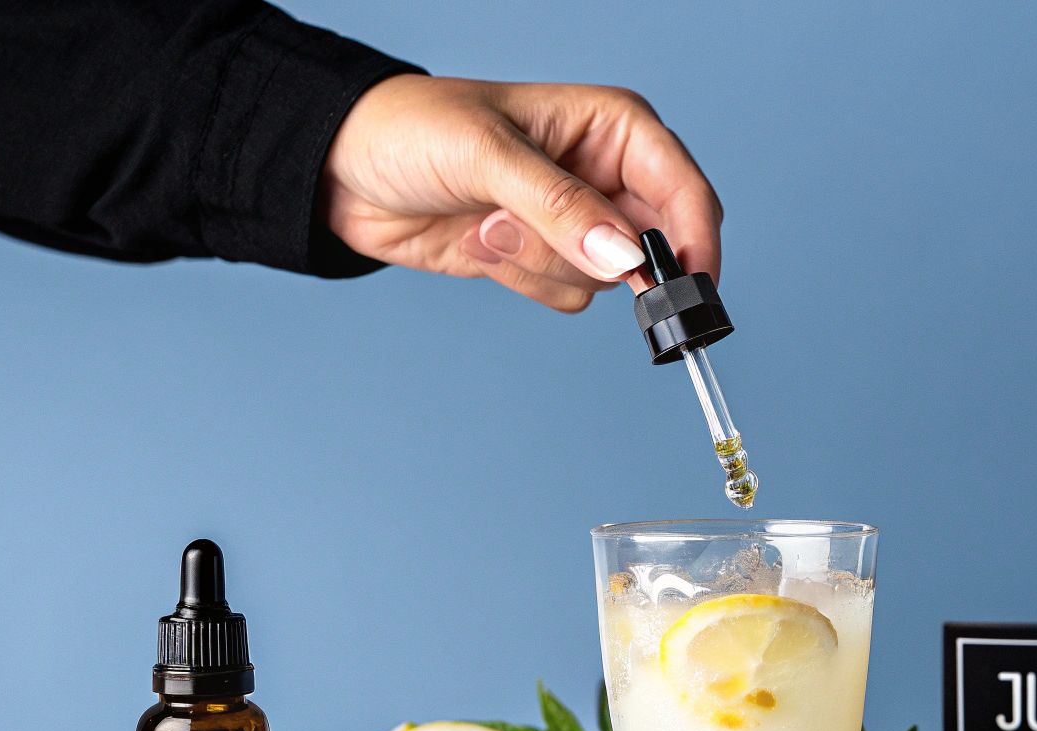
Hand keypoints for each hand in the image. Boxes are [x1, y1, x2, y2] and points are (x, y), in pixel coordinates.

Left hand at [320, 75, 721, 311]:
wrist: (342, 169)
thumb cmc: (412, 129)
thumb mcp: (488, 155)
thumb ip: (561, 207)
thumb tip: (625, 258)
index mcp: (614, 126)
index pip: (683, 189)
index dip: (694, 241)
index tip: (685, 288)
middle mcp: (606, 174)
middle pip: (654, 245)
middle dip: (596, 256)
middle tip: (537, 239)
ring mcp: (577, 223)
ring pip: (605, 279)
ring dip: (540, 264)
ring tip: (488, 222)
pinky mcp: (545, 259)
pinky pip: (567, 296)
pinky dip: (521, 279)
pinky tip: (479, 242)